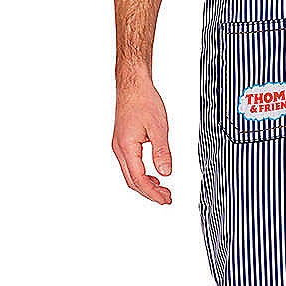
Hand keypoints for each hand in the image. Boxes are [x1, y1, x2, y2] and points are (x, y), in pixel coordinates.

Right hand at [112, 77, 172, 204]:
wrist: (133, 85)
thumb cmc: (143, 100)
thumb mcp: (159, 128)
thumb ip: (162, 152)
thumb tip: (166, 172)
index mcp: (127, 147)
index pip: (139, 179)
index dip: (153, 193)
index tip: (164, 199)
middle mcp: (119, 148)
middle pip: (132, 181)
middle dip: (149, 193)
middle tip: (166, 198)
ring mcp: (119, 146)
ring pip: (130, 174)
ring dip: (145, 185)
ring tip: (162, 190)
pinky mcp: (123, 142)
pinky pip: (130, 164)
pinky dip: (142, 174)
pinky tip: (153, 175)